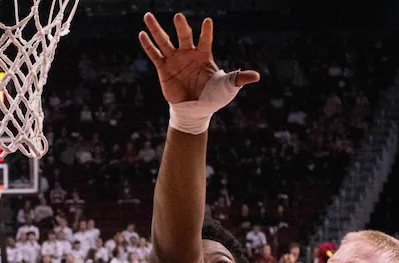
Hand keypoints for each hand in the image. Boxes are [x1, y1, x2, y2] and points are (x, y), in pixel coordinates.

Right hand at [138, 13, 258, 105]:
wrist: (195, 111)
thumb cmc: (213, 97)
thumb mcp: (227, 87)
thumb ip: (238, 78)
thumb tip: (257, 76)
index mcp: (204, 55)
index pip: (205, 40)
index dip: (207, 32)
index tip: (208, 22)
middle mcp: (188, 53)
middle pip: (184, 36)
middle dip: (181, 27)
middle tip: (178, 16)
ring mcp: (174, 59)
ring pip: (164, 41)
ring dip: (156, 29)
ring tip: (147, 15)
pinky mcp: (163, 68)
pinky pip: (154, 54)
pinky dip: (148, 45)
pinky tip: (142, 34)